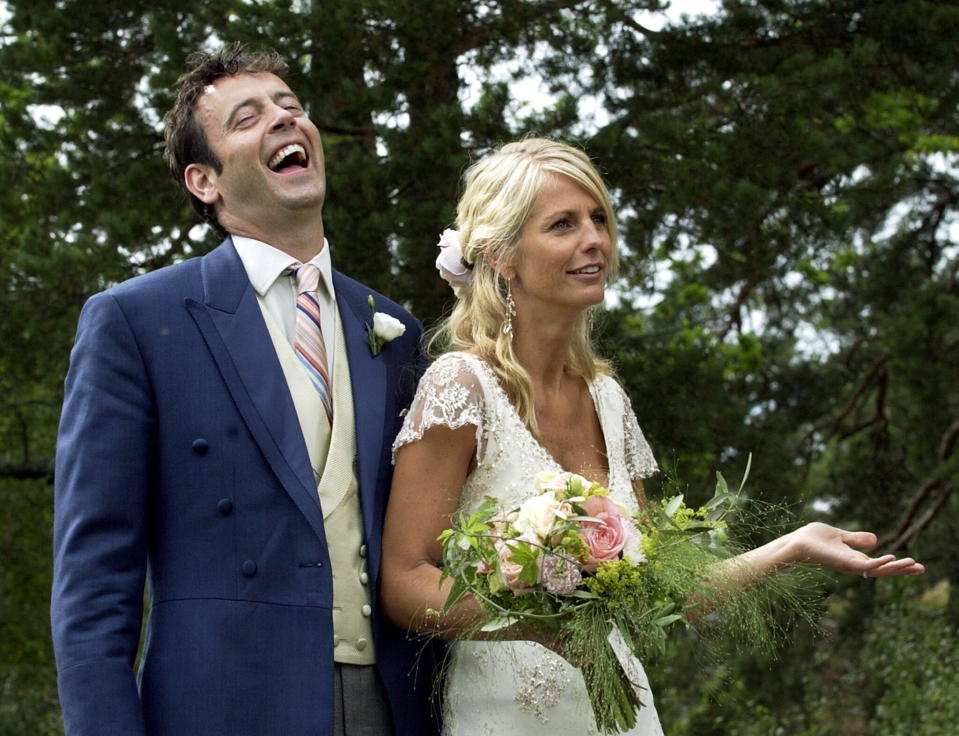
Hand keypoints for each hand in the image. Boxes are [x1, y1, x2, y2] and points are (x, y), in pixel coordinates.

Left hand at [785, 522, 924, 577]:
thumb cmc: (812, 539)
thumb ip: (856, 539)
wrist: (796, 542)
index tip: (917, 565)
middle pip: (883, 570)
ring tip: (914, 564)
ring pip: (878, 570)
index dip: (897, 565)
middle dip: (902, 570)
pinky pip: (865, 565)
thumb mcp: (840, 535)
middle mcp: (854, 565)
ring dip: (896, 568)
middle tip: (922, 569)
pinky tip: (891, 557)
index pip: (880, 564)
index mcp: (854, 558)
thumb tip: (875, 539)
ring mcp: (850, 566)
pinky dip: (879, 562)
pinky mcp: (843, 564)